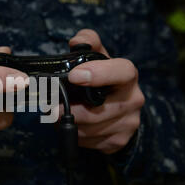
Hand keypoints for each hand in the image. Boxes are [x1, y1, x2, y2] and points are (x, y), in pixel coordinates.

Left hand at [66, 29, 144, 153]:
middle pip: (97, 111)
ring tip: (59, 116)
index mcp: (127, 76)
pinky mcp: (118, 141)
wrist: (123, 109)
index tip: (74, 76)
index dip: (98, 73)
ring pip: (90, 129)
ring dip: (69, 124)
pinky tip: (74, 126)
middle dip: (71, 110)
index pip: (121, 72)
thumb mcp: (99, 57)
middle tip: (51, 107)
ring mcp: (128, 124)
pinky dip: (76, 135)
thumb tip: (75, 42)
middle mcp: (133, 100)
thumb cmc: (105, 79)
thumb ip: (88, 43)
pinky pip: (89, 142)